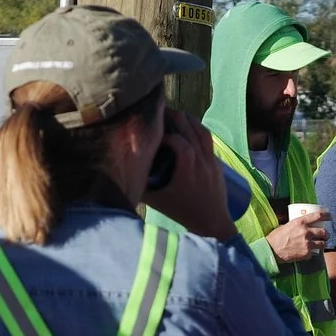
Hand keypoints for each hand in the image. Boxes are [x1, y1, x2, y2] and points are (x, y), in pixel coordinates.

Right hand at [144, 108, 235, 239]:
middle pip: (191, 130)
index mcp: (188, 170)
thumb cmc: (182, 213)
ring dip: (189, 120)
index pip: (179, 142)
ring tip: (176, 114)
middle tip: (162, 111)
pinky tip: (189, 127)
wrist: (212, 224)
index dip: (165, 134)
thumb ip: (139, 188)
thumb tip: (118, 176)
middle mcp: (202, 162)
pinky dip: (198, 130)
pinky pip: (208, 140)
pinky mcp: (217, 163)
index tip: (154, 135)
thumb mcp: (157, 202)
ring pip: (202, 132)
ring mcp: (212, 161)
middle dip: (176, 118)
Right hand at [265, 208, 327, 262]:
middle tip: (326, 235)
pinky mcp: (306, 254)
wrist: (271, 251)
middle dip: (327, 234)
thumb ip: (296, 225)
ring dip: (323, 243)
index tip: (330, 216)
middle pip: (324, 232)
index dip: (326, 215)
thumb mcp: (285, 225)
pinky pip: (314, 253)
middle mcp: (306, 232)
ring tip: (322, 244)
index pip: (318, 216)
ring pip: (322, 243)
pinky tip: (310, 252)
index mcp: (300, 222)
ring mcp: (307, 243)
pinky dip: (312, 253)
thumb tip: (301, 226)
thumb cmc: (276, 237)